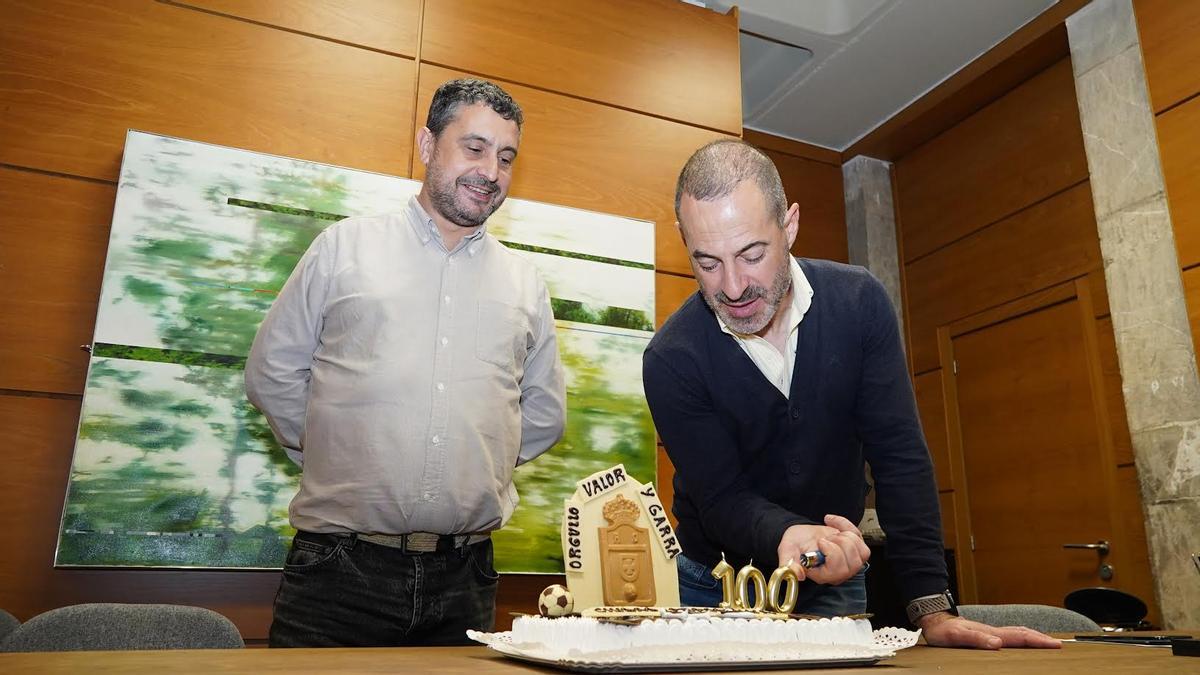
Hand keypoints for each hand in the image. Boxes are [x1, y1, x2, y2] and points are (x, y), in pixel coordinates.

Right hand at [777, 514, 869, 584]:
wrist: (799, 536)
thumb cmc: (794, 545)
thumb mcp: (786, 552)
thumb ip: (788, 564)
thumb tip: (798, 575)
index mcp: (823, 575)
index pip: (839, 570)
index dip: (832, 552)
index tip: (820, 542)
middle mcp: (839, 573)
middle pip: (854, 562)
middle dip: (840, 543)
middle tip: (825, 538)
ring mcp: (849, 562)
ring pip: (862, 552)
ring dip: (846, 536)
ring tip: (830, 535)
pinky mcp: (855, 549)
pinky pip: (860, 538)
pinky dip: (847, 525)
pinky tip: (832, 522)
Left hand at [918, 612, 1061, 648]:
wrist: (934, 621)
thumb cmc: (944, 631)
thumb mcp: (957, 636)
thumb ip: (976, 639)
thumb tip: (997, 643)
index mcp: (991, 632)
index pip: (1019, 637)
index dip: (1038, 641)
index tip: (1054, 644)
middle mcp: (994, 631)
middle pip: (1023, 633)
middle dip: (1041, 639)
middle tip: (1058, 645)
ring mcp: (991, 632)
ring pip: (1018, 633)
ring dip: (1034, 637)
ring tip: (1047, 642)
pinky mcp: (986, 634)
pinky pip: (1010, 635)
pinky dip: (1022, 638)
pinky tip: (1023, 641)